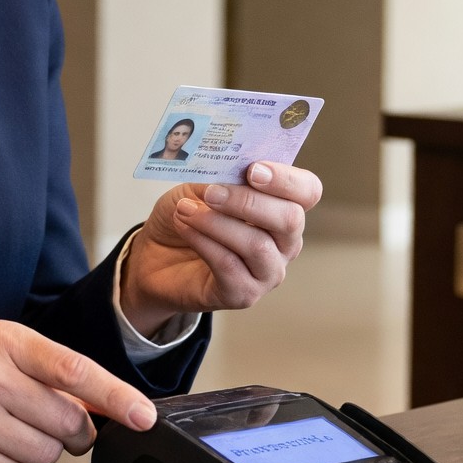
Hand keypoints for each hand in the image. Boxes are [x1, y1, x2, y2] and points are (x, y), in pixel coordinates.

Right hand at [0, 321, 155, 462]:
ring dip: (39, 451)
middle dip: (73, 431)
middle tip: (51, 424)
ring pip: (45, 455)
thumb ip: (48, 373)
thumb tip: (104, 406)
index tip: (143, 416)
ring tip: (6, 431)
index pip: (74, 370)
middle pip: (67, 421)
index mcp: (2, 340)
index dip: (116, 397)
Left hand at [119, 161, 323, 336]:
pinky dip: (204, 242)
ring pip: (258, 245)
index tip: (253, 169)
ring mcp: (268, 272)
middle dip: (248, 202)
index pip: (307, 191)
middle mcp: (285, 242)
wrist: (154, 256)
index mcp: (282, 207)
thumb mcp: (198, 186)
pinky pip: (230, 266)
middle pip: (290, 219)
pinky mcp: (244, 294)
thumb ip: (219, 177)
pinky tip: (184, 226)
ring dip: (218, 223)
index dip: (286, 179)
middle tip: (212, 193)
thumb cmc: (185, 216)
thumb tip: (228, 168)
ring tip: (185, 210)